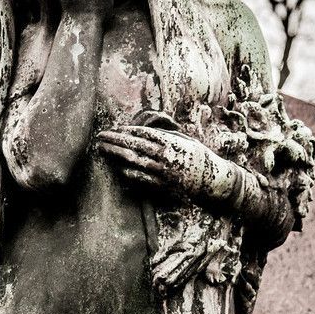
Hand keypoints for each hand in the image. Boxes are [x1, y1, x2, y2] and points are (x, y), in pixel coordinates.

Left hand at [97, 125, 236, 204]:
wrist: (214, 180)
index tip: (114, 128)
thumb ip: (167, 133)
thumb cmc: (199, 156)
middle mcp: (164, 155)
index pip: (142, 133)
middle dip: (115, 139)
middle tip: (100, 136)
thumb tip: (148, 127)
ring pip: (133, 161)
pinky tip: (117, 168)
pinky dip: (128, 173)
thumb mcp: (185, 139)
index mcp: (170, 141)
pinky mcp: (163, 186)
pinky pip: (141, 179)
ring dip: (115, 154)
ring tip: (102, 149)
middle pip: (133, 145)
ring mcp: (162, 171)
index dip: (126, 130)